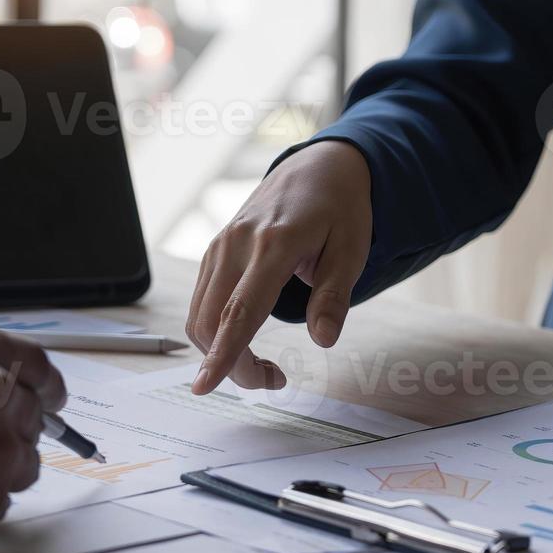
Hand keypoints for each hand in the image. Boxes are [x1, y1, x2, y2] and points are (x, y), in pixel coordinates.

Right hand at [187, 140, 371, 393]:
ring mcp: (220, 246)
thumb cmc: (338, 208)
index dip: (222, 353)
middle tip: (274, 380)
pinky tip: (246, 338)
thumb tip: (324, 339)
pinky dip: (216, 332)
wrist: (317, 167)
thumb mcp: (352, 250)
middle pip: (210, 322)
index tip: (205, 386)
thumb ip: (334, 296)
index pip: (239, 311)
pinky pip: (202, 301)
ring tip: (266, 365)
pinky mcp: (215, 251)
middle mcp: (237, 244)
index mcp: (274, 245)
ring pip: (199, 316)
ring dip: (222, 351)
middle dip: (231, 365)